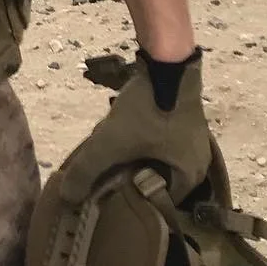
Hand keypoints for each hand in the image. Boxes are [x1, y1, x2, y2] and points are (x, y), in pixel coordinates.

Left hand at [55, 49, 211, 205]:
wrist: (167, 61)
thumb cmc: (148, 109)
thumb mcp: (112, 141)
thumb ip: (88, 169)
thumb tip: (67, 198)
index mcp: (190, 178)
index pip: (156, 204)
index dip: (129, 199)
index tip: (107, 192)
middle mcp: (199, 164)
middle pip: (155, 181)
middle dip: (129, 175)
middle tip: (106, 169)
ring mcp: (194, 141)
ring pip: (156, 159)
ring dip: (134, 156)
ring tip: (112, 149)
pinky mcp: (185, 122)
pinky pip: (160, 142)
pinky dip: (142, 141)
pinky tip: (124, 131)